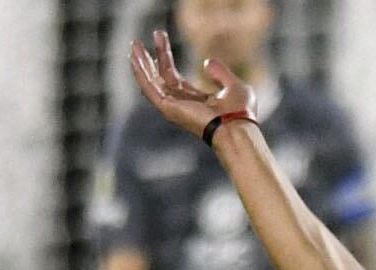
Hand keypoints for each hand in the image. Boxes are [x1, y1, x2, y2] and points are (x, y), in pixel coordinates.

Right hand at [129, 29, 256, 139]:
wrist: (238, 128)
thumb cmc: (241, 113)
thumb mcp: (233, 86)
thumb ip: (220, 72)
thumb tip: (207, 62)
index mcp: (195, 100)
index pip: (174, 76)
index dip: (165, 56)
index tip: (160, 36)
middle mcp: (182, 105)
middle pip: (162, 77)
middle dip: (155, 56)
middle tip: (152, 34)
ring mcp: (174, 108)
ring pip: (152, 83)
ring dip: (142, 64)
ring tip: (134, 45)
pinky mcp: (169, 108)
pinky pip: (149, 88)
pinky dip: (141, 74)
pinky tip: (135, 59)